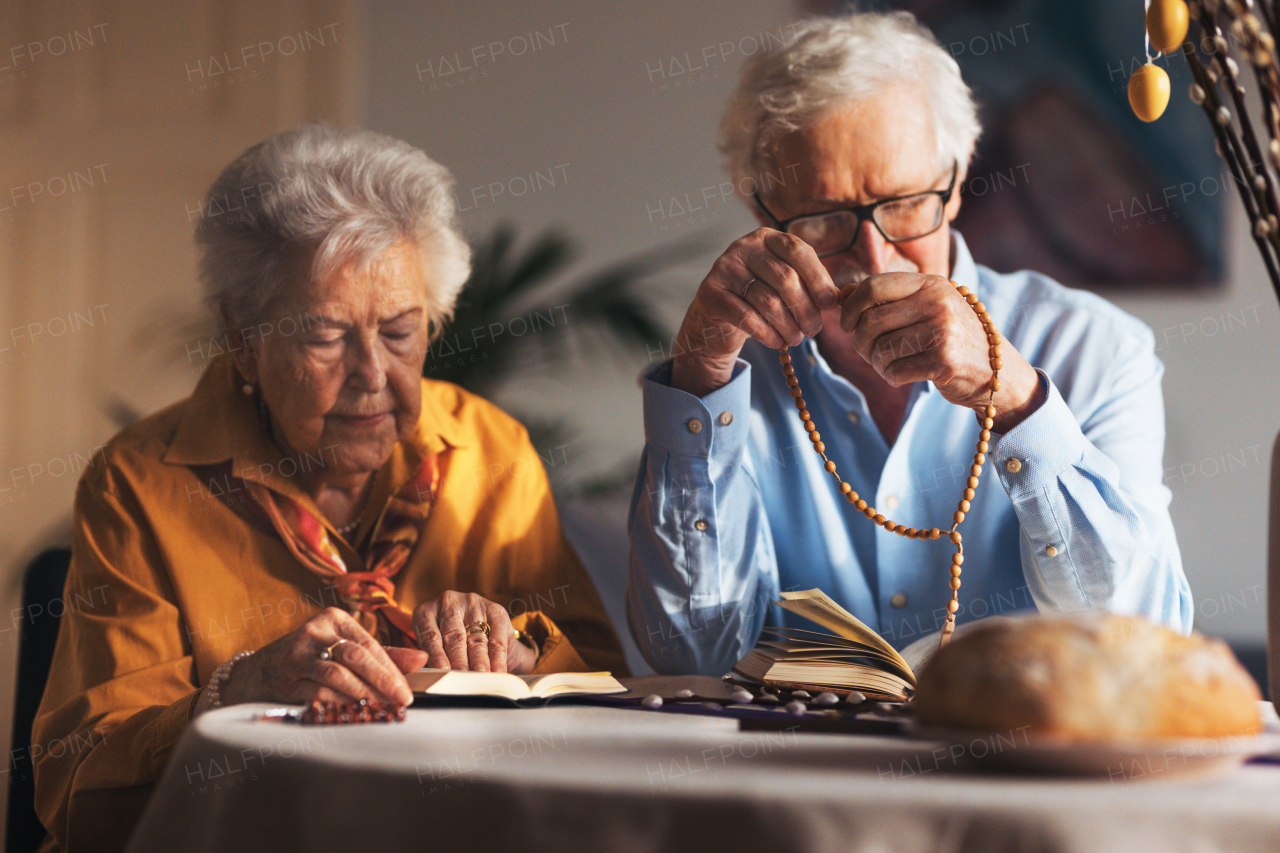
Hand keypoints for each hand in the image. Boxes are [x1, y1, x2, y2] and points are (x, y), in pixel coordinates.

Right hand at [217, 607, 425, 708]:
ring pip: (338, 676)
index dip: (392, 668)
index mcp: (334, 619)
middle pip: (356, 656)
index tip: (408, 690)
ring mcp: (298, 653)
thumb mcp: (343, 649)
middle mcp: (315, 631)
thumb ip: (383, 654)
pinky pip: (318, 693)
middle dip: (383, 681)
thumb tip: (421, 658)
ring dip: (363, 696)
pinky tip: (354, 715)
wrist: (258, 672)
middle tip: (401, 700)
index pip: (370, 644)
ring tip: (382, 709)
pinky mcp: (286, 677)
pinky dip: (339, 705)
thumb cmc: (311, 659)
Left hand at [412, 590, 535, 674]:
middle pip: (454, 636)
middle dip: (460, 660)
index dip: (437, 654)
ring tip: (482, 676)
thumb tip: (433, 681)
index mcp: (425, 613)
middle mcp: (448, 603)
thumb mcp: (433, 650)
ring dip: (480, 660)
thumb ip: (430, 662)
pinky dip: (498, 658)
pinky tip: (498, 671)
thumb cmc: (447, 648)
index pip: (430, 635)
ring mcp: (473, 604)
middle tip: (463, 678)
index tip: (443, 670)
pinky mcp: (495, 610)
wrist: (479, 634)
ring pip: (476, 638)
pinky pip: (497, 638)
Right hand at [671, 228, 839, 396]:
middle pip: (785, 278)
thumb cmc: (759, 299)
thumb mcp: (783, 284)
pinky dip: (768, 334)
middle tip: (813, 330)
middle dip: (805, 309)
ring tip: (796, 339)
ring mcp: (724, 269)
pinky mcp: (711, 293)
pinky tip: (776, 342)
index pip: (797, 250)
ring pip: (767, 300)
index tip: (829, 303)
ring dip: (788, 326)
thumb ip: (808, 284)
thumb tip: (836, 299)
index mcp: (766, 238)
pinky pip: (747, 317)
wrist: (718, 317)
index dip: (817, 277)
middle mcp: (743, 247)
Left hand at [838, 272, 1041, 430]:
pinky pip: (894, 371)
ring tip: (890, 363)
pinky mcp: (944, 362)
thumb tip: (839, 295)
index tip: (847, 324)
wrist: (997, 372)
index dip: (851, 307)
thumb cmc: (952, 337)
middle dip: (860, 342)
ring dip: (877, 363)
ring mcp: (943, 332)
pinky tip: (905, 374)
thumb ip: (886, 298)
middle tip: (868, 352)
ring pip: (880, 350)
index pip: (873, 286)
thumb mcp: (925, 307)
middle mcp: (938, 303)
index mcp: (931, 284)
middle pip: (870, 322)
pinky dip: (892, 377)